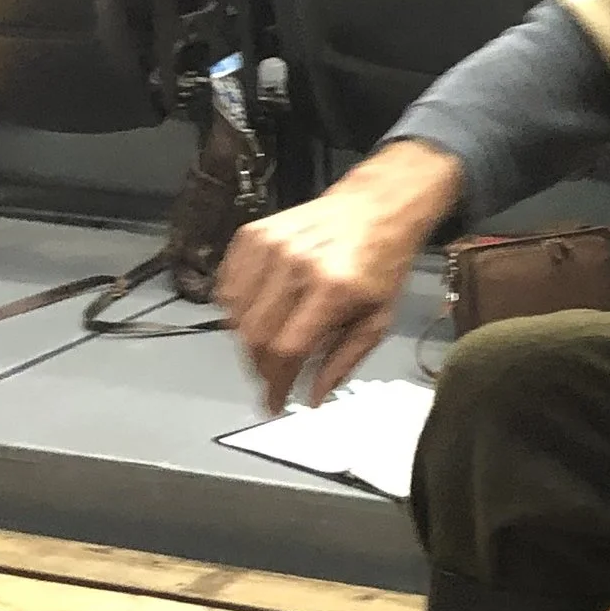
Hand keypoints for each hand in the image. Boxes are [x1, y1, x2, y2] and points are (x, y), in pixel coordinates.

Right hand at [219, 140, 462, 411]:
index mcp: (333, 288)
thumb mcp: (378, 319)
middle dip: (259, 367)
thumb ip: (343, 361)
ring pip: (236, 313)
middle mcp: (296, 264)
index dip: (275, 383)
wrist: (376, 206)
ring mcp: (270, 245)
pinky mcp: (253, 233)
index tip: (273, 403)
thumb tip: (311, 399)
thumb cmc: (382, 264)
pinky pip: (227, 284)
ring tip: (268, 348)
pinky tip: (256, 315)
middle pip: (256, 335)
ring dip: (246, 341)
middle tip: (271, 379)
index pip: (287, 349)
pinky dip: (234, 309)